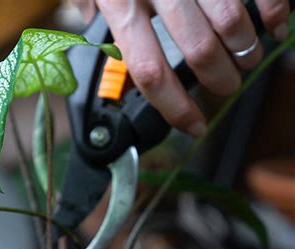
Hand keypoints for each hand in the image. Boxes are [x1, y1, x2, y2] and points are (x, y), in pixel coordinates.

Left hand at [78, 0, 289, 135]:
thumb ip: (86, 1)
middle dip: (221, 80)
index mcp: (122, 2)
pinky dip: (273, 10)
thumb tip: (89, 25)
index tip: (194, 125)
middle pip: (200, 51)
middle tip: (227, 88)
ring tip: (247, 58)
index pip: (149, 71)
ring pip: (234, 22)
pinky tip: (274, 23)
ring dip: (247, 50)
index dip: (175, 107)